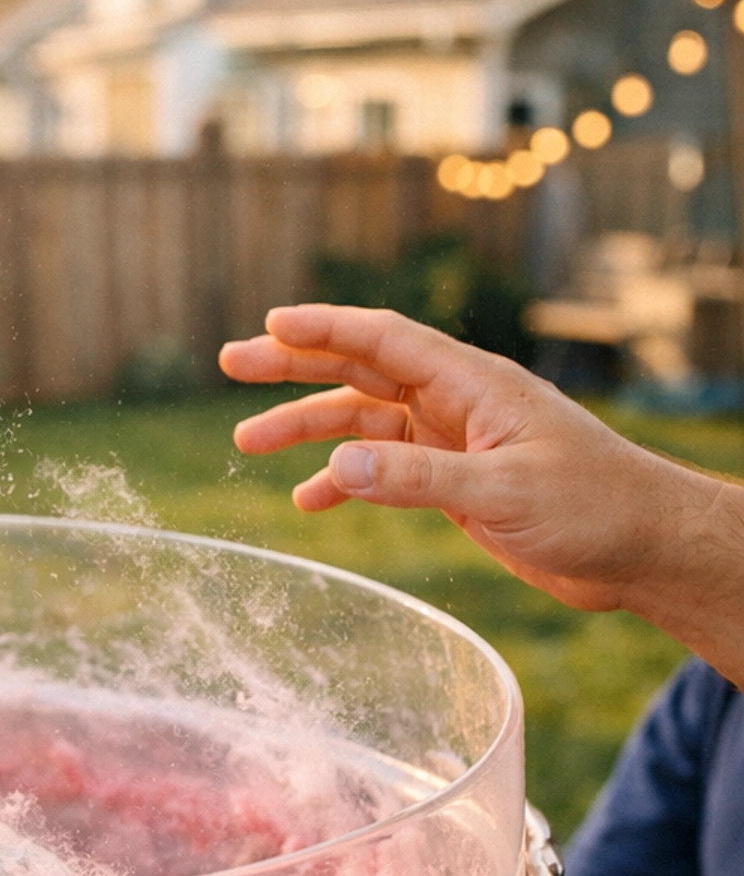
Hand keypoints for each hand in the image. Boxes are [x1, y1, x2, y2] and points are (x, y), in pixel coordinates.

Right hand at [219, 306, 743, 629]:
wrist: (643, 550)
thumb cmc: (595, 508)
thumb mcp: (503, 493)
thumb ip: (419, 479)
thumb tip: (337, 465)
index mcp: (474, 384)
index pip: (384, 340)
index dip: (324, 328)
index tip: (268, 324)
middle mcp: (459, 403)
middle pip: (361, 370)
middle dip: (295, 367)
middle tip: (231, 362)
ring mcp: (456, 442)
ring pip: (366, 421)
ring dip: (309, 428)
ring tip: (247, 442)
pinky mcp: (460, 482)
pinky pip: (386, 470)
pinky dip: (345, 481)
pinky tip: (309, 499)